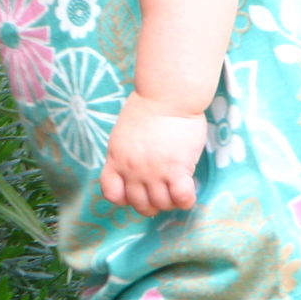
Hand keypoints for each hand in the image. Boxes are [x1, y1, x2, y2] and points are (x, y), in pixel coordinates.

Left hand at [100, 92, 207, 217]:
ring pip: (161, 204)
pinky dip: (185, 200)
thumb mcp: (124, 132)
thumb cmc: (149, 106)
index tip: (137, 190)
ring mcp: (154, 171)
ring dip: (170, 202)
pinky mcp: (176, 169)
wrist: (166, 95)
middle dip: (151, 204)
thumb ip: (127, 152)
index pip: (112, 194)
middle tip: (162, 193)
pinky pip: (181, 198)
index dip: (125, 198)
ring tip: (177, 189)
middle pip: (139, 204)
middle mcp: (132, 169)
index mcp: (116, 158)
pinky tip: (188, 190)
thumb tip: (137, 164)